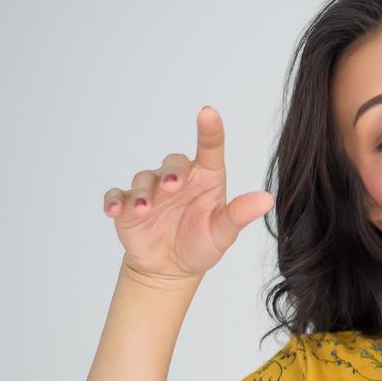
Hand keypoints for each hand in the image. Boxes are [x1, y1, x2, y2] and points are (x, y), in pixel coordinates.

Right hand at [105, 106, 274, 286]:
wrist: (171, 268)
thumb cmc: (201, 244)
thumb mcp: (223, 233)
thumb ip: (239, 215)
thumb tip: (267, 200)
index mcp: (206, 179)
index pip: (209, 148)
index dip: (209, 129)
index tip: (208, 112)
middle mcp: (178, 179)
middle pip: (173, 162)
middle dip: (172, 171)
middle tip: (173, 185)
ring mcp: (151, 191)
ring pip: (144, 178)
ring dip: (143, 192)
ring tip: (145, 209)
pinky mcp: (127, 207)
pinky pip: (117, 196)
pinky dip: (114, 201)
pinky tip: (116, 210)